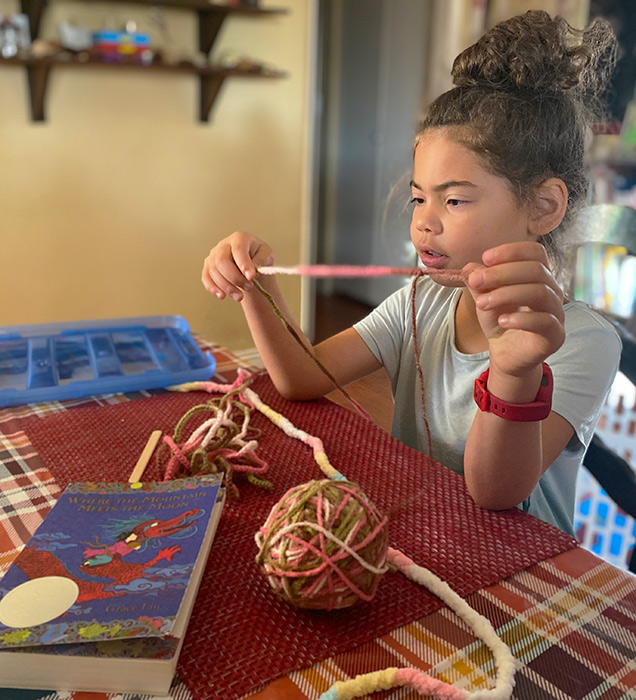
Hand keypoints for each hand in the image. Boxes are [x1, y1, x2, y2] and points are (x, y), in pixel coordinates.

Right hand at [201, 231, 273, 301]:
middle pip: (222, 261)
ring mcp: (213, 255)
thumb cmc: (258, 257)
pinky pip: (206, 277)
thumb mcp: (266, 255)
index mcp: (239, 238)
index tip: (251, 277)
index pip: (238, 249)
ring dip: (227, 287)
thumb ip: (261, 261)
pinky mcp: (208, 267)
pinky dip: (213, 288)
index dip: (243, 263)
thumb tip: (252, 271)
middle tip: (249, 288)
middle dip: (235, 278)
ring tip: (240, 297)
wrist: (249, 264)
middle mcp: (224, 245)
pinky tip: (222, 296)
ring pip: (214, 271)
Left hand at [465, 242, 564, 377]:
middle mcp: (552, 291)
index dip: (512, 251)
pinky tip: (501, 321)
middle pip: (536, 270)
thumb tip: (470, 267)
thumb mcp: (484, 297)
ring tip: (482, 303)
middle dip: (502, 273)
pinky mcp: (555, 335)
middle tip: (475, 281)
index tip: (485, 258)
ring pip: (540, 292)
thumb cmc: (500, 320)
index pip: (535, 252)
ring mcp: (557, 313)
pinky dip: (520, 319)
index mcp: (539, 276)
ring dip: (506, 294)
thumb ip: (478, 281)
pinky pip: (544, 321)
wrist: (506, 354)